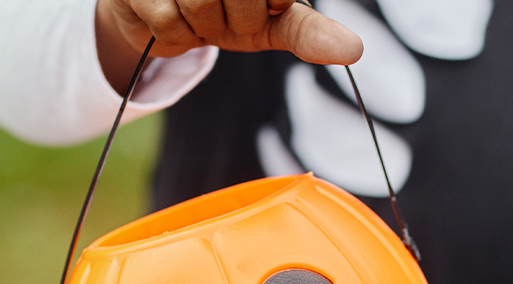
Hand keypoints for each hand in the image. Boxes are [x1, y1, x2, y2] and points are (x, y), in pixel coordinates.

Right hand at [95, 0, 361, 92]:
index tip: (264, 4)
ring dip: (202, 26)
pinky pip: (169, 24)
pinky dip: (173, 35)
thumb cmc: (225, 13)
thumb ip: (311, 34)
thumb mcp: (273, 23)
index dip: (272, 4)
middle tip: (227, 15)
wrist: (158, 15)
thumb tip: (354, 50)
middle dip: (239, 19)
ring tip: (195, 14)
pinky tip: (168, 16)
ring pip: (201, 8)